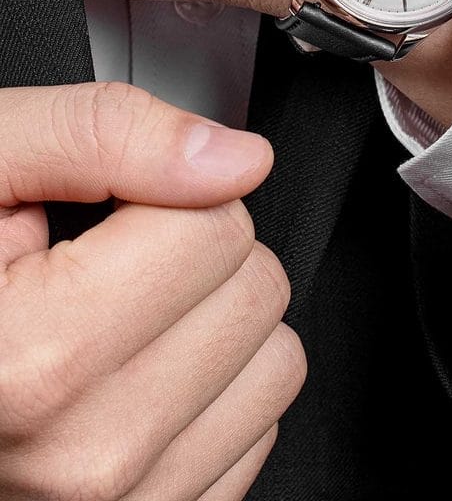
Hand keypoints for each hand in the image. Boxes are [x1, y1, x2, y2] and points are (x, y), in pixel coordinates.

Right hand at [0, 82, 304, 500]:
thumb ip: (102, 136)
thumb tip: (234, 158)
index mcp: (32, 357)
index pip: (216, 225)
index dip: (163, 195)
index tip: (107, 216)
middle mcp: (83, 458)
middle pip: (254, 290)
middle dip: (195, 253)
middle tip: (108, 265)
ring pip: (276, 360)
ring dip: (215, 322)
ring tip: (123, 318)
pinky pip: (260, 426)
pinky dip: (215, 389)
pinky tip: (134, 375)